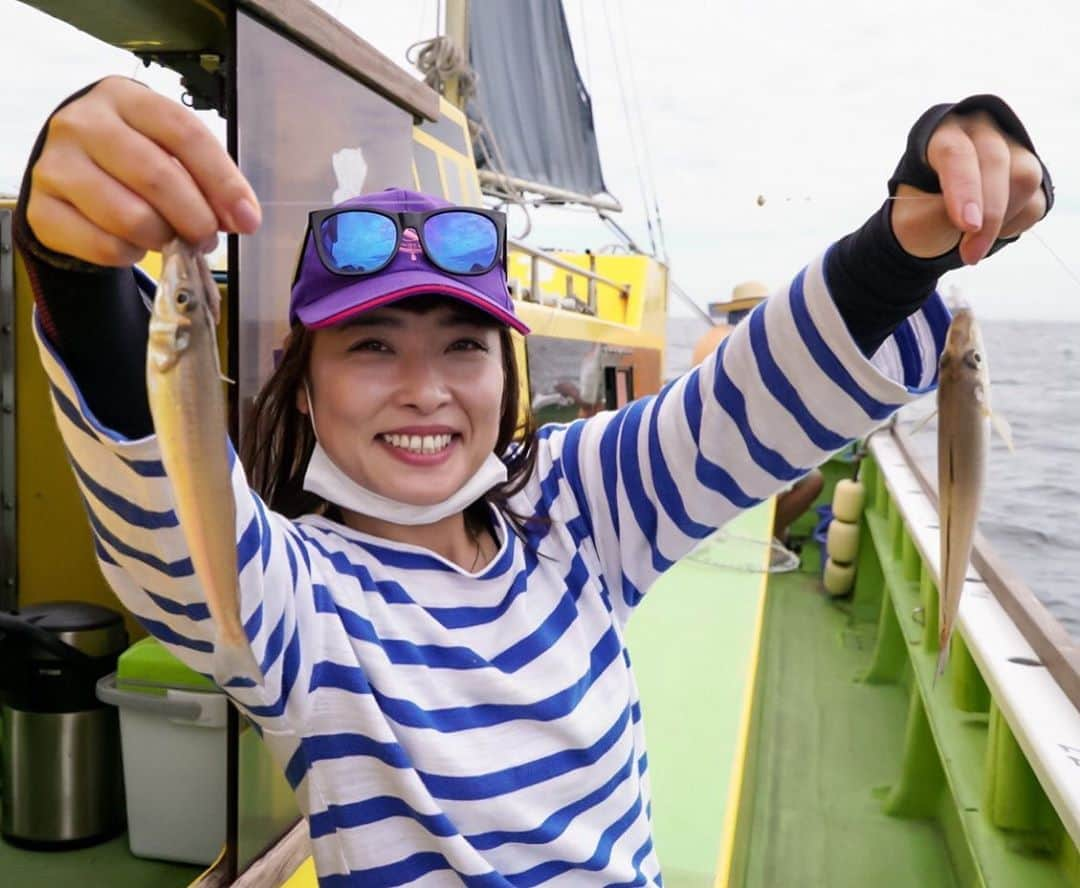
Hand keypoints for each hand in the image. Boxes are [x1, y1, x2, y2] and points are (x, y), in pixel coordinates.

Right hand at [26, 77, 260, 266]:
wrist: (68, 173)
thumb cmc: (130, 159)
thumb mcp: (169, 151)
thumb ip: (206, 177)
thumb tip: (242, 217)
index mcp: (125, 98)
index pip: (185, 133)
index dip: (224, 181)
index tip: (248, 219)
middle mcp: (83, 124)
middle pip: (157, 177)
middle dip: (196, 218)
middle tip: (207, 238)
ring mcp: (56, 165)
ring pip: (130, 217)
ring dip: (164, 239)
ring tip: (171, 239)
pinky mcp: (41, 210)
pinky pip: (105, 246)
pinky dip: (132, 255)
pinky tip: (134, 244)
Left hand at [890, 109, 1045, 265]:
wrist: (933, 220)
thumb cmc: (919, 212)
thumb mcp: (915, 219)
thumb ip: (940, 215)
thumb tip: (978, 222)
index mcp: (941, 134)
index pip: (955, 153)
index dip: (964, 189)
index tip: (968, 225)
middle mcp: (979, 132)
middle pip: (996, 161)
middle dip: (987, 215)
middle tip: (970, 256)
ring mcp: (1010, 149)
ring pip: (1024, 178)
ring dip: (1000, 221)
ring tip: (972, 241)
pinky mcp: (1029, 174)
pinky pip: (1035, 201)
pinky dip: (1012, 226)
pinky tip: (989, 231)